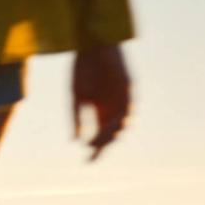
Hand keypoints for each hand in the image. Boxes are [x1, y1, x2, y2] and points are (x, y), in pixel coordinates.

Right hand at [73, 44, 130, 161]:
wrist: (91, 43)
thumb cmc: (82, 68)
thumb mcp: (76, 97)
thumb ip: (77, 118)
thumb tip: (76, 141)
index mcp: (101, 108)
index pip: (101, 133)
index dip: (97, 148)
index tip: (88, 161)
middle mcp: (114, 105)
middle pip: (113, 131)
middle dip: (104, 143)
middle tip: (94, 152)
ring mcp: (123, 97)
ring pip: (122, 122)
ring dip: (112, 133)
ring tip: (101, 141)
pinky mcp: (128, 87)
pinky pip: (127, 107)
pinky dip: (118, 118)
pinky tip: (110, 125)